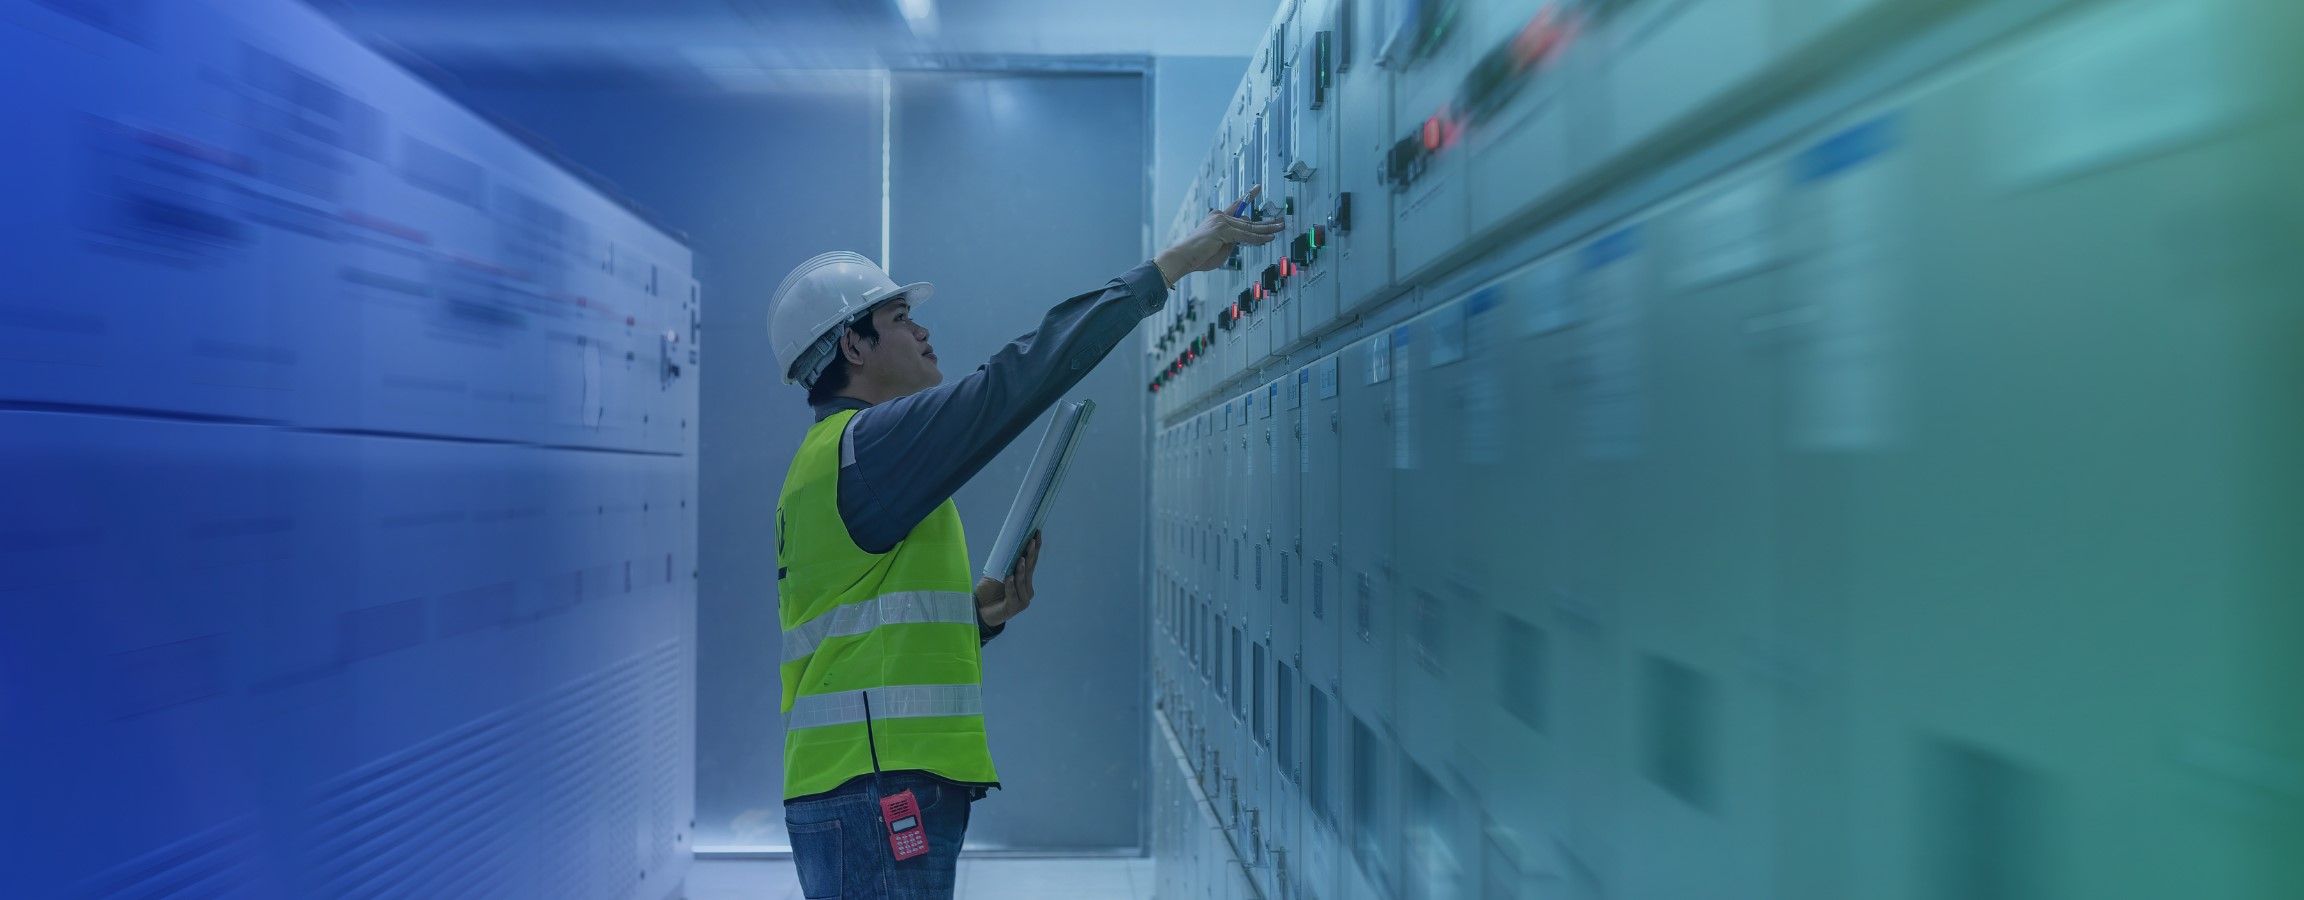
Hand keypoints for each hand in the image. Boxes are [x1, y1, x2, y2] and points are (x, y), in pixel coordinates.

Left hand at [975, 531, 1041, 627]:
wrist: (979, 611)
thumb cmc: (988, 592)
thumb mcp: (996, 575)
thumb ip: (1004, 566)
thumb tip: (1009, 548)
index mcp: (1024, 582)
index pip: (1031, 563)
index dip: (1035, 549)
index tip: (1037, 534)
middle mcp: (1026, 591)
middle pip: (1030, 571)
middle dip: (1031, 555)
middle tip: (1031, 541)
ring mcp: (1021, 601)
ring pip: (1023, 583)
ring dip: (1021, 571)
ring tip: (1021, 559)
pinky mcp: (1012, 608)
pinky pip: (1012, 594)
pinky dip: (1010, 586)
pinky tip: (1009, 578)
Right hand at [1154, 185, 1286, 285]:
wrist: (1183, 257)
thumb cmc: (1200, 256)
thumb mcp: (1221, 247)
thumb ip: (1233, 240)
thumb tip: (1245, 237)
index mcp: (1217, 218)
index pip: (1236, 206)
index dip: (1248, 196)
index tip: (1257, 188)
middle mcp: (1220, 216)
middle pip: (1248, 220)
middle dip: (1266, 223)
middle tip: (1280, 222)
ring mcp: (1222, 222)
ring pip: (1249, 227)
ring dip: (1266, 229)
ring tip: (1280, 228)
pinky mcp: (1224, 230)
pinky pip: (1245, 236)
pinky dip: (1257, 239)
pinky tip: (1268, 239)